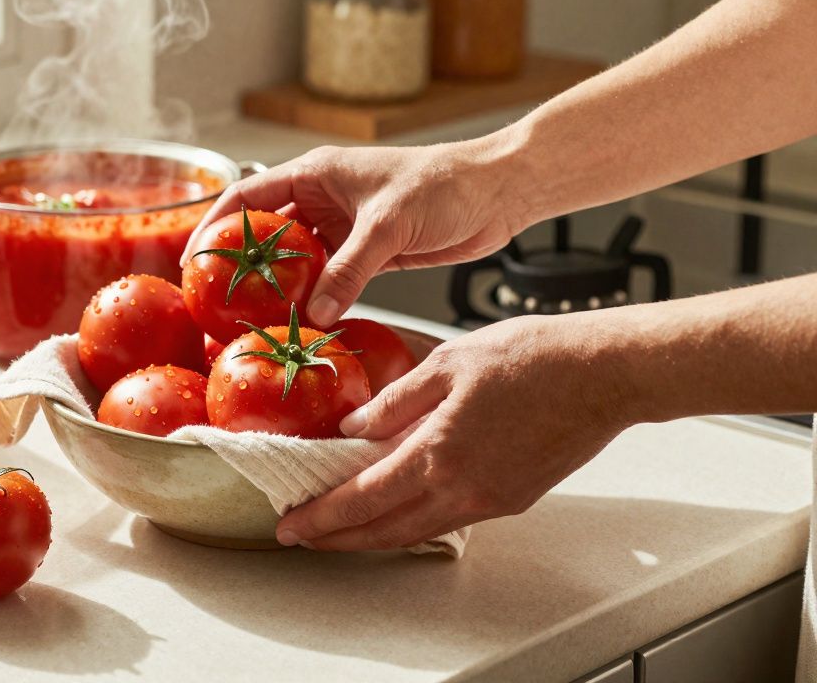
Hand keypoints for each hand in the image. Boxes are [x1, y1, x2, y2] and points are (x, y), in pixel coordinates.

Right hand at [182, 137, 531, 325]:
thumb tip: (316, 313)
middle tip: (218, 303)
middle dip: (241, 267)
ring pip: (296, 263)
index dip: (214, 228)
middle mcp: (321, 199)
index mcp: (315, 172)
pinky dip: (314, 302)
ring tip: (255, 322)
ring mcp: (342, 229)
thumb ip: (349, 269)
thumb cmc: (446, 185)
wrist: (499, 192)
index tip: (193, 262)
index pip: (246, 197)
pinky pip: (328, 281)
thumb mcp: (388, 225)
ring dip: (279, 290)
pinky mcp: (366, 255)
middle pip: (265, 235)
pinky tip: (303, 324)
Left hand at [275, 312, 635, 550]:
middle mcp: (463, 489)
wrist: (605, 373)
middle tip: (303, 537)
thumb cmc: (534, 357)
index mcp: (439, 454)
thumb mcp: (447, 362)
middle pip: (384, 530)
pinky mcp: (513, 499)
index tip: (292, 525)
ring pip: (417, 531)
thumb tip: (354, 427)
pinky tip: (398, 507)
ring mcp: (491, 500)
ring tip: (341, 529)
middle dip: (337, 539)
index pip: (362, 499)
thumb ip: (395, 400)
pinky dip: (413, 520)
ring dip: (374, 535)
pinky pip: (449, 519)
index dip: (322, 517)